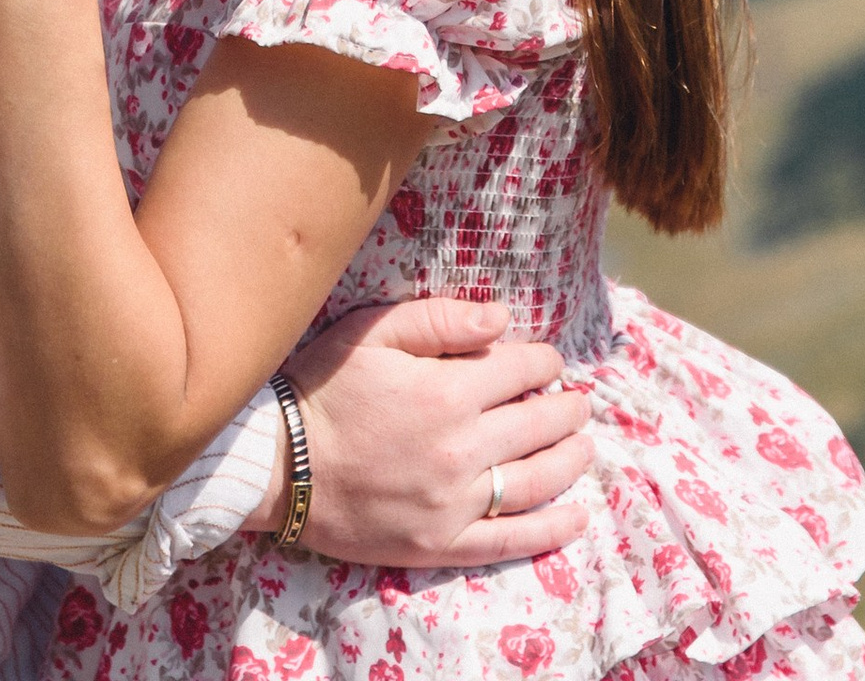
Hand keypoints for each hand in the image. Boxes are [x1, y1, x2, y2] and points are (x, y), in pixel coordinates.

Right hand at [278, 295, 594, 567]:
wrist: (280, 464)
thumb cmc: (324, 388)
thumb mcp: (371, 333)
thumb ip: (438, 320)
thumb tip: (501, 320)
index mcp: (446, 392)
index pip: (519, 370)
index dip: (542, 360)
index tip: (549, 360)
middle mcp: (460, 449)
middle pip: (537, 425)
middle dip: (566, 408)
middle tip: (577, 402)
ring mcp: (454, 503)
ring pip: (535, 481)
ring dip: (569, 460)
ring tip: (584, 446)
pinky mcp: (442, 544)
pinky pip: (510, 539)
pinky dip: (551, 529)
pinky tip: (577, 516)